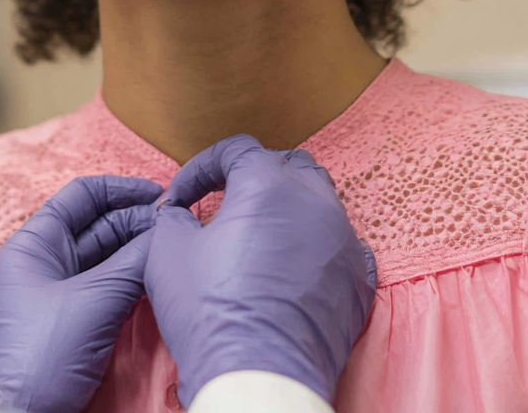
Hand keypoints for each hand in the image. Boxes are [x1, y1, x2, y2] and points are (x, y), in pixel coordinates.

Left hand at [0, 175, 161, 412]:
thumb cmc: (38, 359)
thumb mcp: (92, 303)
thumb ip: (131, 264)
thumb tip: (165, 234)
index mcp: (30, 246)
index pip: (79, 197)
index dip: (121, 189)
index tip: (160, 192)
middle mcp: (39, 265)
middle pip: (95, 227)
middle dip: (136, 223)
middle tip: (177, 226)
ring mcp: (52, 297)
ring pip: (102, 261)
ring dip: (135, 253)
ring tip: (171, 249)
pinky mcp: (65, 326)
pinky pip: (101, 291)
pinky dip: (127, 283)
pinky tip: (154, 280)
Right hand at [145, 135, 376, 406]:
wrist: (259, 377)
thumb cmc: (211, 310)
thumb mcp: (168, 250)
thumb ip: (175, 216)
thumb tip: (181, 214)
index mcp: (267, 183)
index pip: (234, 150)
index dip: (200, 168)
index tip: (180, 199)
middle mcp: (314, 200)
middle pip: (285, 164)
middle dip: (251, 176)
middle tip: (222, 203)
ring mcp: (344, 240)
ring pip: (320, 199)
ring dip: (288, 204)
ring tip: (260, 229)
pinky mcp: (359, 280)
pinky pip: (342, 245)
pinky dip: (317, 245)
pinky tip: (295, 261)